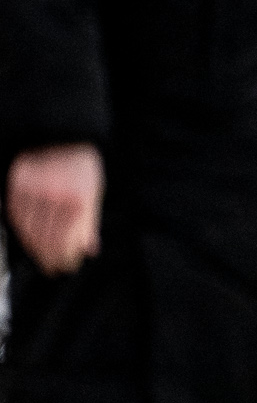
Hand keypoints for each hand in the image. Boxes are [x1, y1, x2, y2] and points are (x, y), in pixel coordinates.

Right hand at [6, 143, 102, 274]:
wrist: (64, 135)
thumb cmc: (82, 165)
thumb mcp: (95, 193)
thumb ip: (90, 223)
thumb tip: (89, 249)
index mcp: (78, 199)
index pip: (67, 238)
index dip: (64, 256)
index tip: (65, 266)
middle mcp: (55, 194)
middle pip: (47, 236)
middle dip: (48, 256)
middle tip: (50, 267)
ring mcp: (34, 188)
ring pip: (28, 227)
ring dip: (33, 246)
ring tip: (39, 257)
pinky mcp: (18, 182)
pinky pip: (16, 213)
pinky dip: (21, 229)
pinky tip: (27, 238)